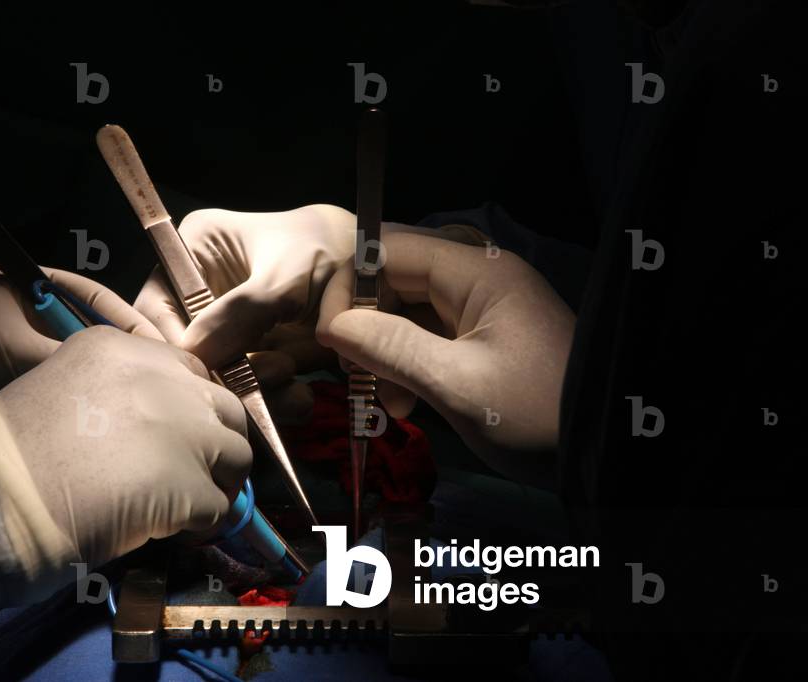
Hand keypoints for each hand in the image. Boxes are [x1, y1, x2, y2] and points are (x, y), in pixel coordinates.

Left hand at [0, 262, 159, 459]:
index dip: (134, 324)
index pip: (98, 299)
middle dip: (130, 354)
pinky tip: (114, 414)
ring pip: (86, 360)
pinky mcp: (22, 376)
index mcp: (32, 282)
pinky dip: (89, 396)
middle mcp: (36, 309)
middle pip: (98, 329)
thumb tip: (121, 377)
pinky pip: (66, 383)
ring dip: (113, 378)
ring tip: (150, 399)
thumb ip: (65, 356)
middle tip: (168, 380)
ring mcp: (29, 343)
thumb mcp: (9, 346)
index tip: (168, 352)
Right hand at [0, 325, 251, 612]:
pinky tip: (171, 533)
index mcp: (118, 348)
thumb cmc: (2, 455)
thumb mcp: (58, 388)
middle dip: (215, 443)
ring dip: (217, 483)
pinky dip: (202, 525)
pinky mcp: (187, 484)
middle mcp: (157, 378)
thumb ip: (114, 394)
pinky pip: (220, 507)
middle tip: (192, 475)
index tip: (176, 439)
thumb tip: (157, 428)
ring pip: (236, 454)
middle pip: (223, 407)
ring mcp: (179, 430)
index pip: (188, 372)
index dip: (189, 411)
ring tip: (184, 507)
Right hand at [133, 205, 483, 423]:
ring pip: (223, 371)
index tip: (197, 377)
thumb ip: (242, 310)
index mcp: (198, 247)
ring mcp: (235, 321)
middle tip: (269, 376)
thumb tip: (192, 354)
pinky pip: (255, 383)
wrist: (388, 269)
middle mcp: (208, 285)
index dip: (171, 344)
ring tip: (293, 383)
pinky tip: (303, 399)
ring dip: (256, 389)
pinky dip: (277, 398)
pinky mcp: (264, 349)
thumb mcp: (288, 275)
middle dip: (226, 371)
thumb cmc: (337, 248)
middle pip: (192, 344)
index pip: (158, 303)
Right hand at [316, 232, 574, 485]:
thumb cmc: (535, 416)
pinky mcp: (483, 339)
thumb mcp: (457, 385)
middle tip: (353, 373)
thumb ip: (391, 348)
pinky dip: (405, 366)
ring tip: (386, 401)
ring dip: (382, 351)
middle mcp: (477, 278)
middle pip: (394, 278)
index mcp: (478, 272)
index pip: (388, 249)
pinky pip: (427, 337)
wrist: (604, 455)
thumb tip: (332, 326)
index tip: (328, 338)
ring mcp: (482, 309)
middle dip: (364, 324)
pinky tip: (405, 404)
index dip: (349, 287)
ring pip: (406, 311)